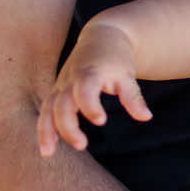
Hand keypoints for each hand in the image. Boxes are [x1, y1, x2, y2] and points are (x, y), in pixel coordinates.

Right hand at [36, 22, 152, 156]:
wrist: (102, 36)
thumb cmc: (116, 57)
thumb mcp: (127, 74)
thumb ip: (133, 97)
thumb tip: (146, 117)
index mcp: (89, 72)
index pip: (85, 91)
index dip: (90, 106)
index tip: (101, 121)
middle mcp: (70, 79)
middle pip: (62, 103)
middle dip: (68, 126)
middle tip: (82, 145)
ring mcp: (60, 85)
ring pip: (48, 108)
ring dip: (46, 130)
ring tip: (48, 154)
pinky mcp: (56, 91)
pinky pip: (45, 110)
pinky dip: (43, 128)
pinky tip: (47, 149)